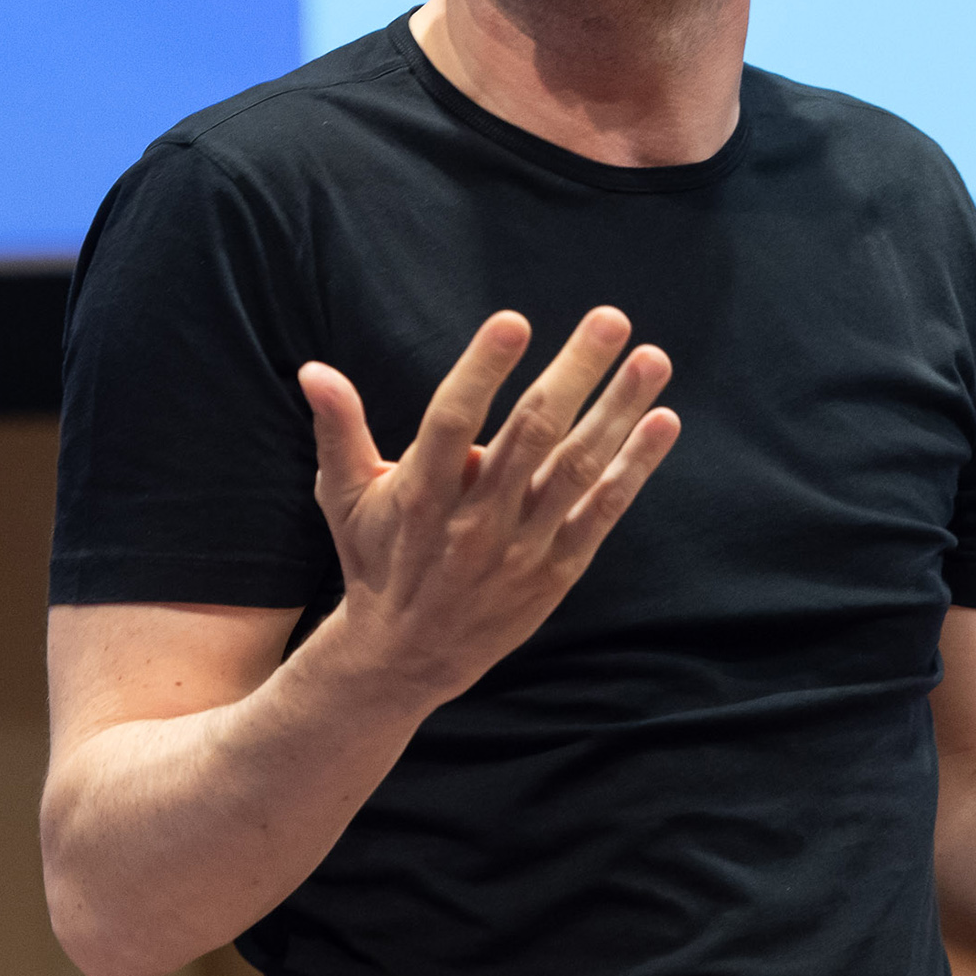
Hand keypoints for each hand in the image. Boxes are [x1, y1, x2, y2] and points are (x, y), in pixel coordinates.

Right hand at [298, 307, 679, 702]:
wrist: (405, 657)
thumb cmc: (375, 559)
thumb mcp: (343, 498)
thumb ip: (338, 430)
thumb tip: (313, 370)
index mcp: (419, 495)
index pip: (452, 421)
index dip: (482, 370)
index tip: (513, 320)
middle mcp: (474, 521)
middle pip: (530, 435)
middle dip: (574, 372)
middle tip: (611, 318)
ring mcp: (520, 548)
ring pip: (576, 469)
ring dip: (619, 410)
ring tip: (653, 357)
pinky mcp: (555, 570)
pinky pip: (601, 511)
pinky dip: (635, 467)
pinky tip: (662, 421)